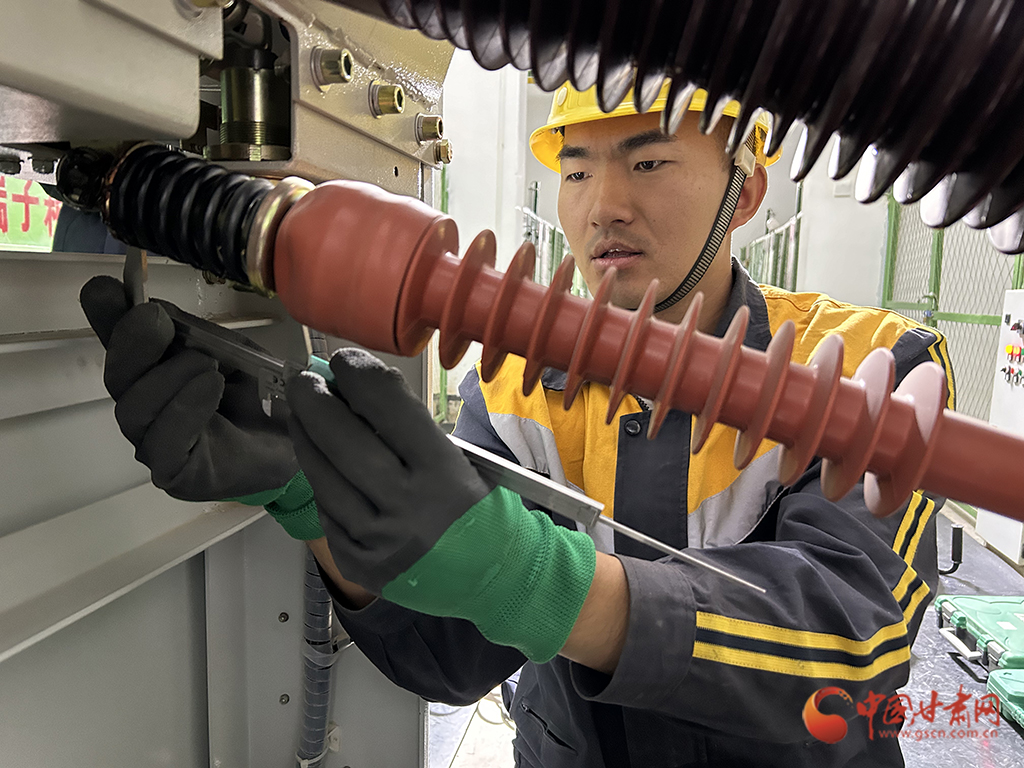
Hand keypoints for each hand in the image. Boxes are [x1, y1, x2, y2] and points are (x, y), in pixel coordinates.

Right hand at [80, 275, 298, 500]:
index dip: (107, 318)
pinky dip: (183, 409)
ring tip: (208, 365)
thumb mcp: (233, 352)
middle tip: (158, 321)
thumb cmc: (262, 397)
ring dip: (168, 377)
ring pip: (135, 409)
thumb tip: (148, 306)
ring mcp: (155, 442)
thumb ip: (192, 334)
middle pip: (118, 376)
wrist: (299, 440)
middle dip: (133, 343)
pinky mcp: (174, 472)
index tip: (104, 289)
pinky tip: (209, 388)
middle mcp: (146, 406)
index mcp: (155, 372)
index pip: (120, 345)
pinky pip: (162, 443)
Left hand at [287, 348, 595, 661]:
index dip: (357, 374)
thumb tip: (356, 392)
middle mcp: (408, 507)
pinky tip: (321, 464)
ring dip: (306, 439)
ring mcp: (379, 541)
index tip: (343, 360)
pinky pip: (328, 514)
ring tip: (301, 414)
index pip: (386, 407)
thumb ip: (412, 432)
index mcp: (443, 473)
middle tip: (305, 380)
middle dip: (316, 401)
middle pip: (343, 440)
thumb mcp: (463, 463)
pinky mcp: (361, 565)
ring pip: (324, 478)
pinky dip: (322, 483)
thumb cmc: (484, 513)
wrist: (498, 579)